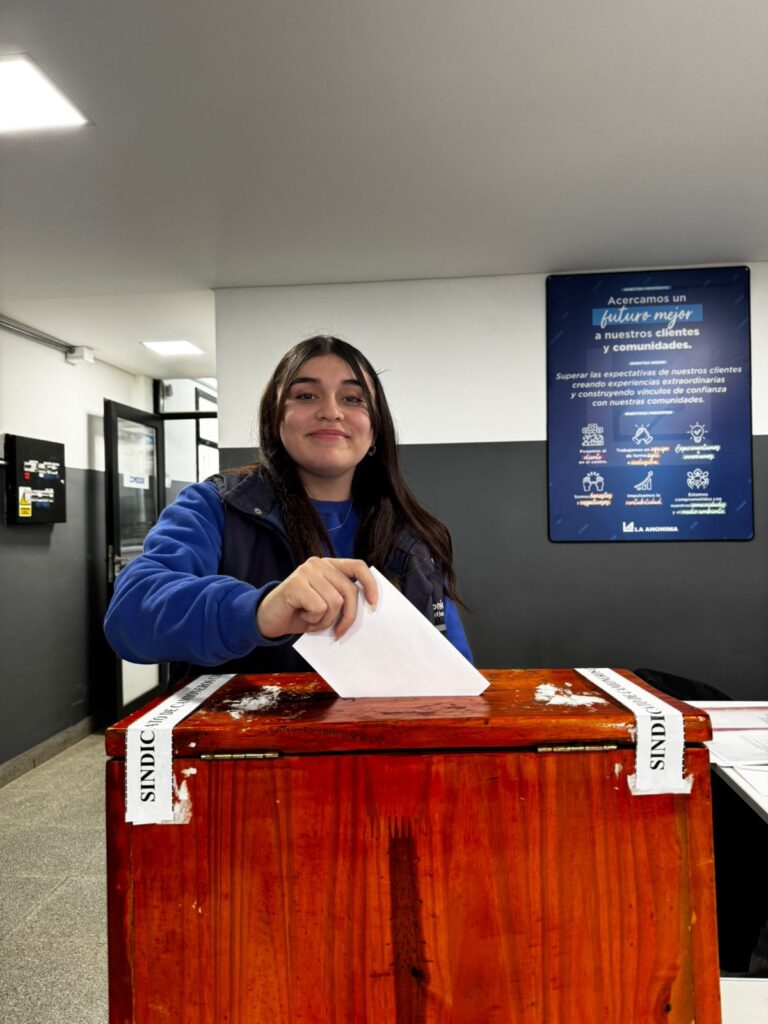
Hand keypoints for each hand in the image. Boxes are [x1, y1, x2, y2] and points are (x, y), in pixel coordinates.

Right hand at [256, 557, 377, 639]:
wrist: (268, 620)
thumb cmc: (300, 614)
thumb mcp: (326, 605)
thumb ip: (343, 600)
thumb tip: (369, 607)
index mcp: (329, 565)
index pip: (358, 566)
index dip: (370, 584)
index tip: (373, 604)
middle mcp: (319, 563)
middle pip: (349, 591)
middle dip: (348, 616)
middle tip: (339, 632)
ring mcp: (306, 571)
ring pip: (335, 602)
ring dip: (326, 620)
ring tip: (311, 619)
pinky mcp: (296, 583)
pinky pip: (319, 608)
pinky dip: (313, 620)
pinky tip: (301, 616)